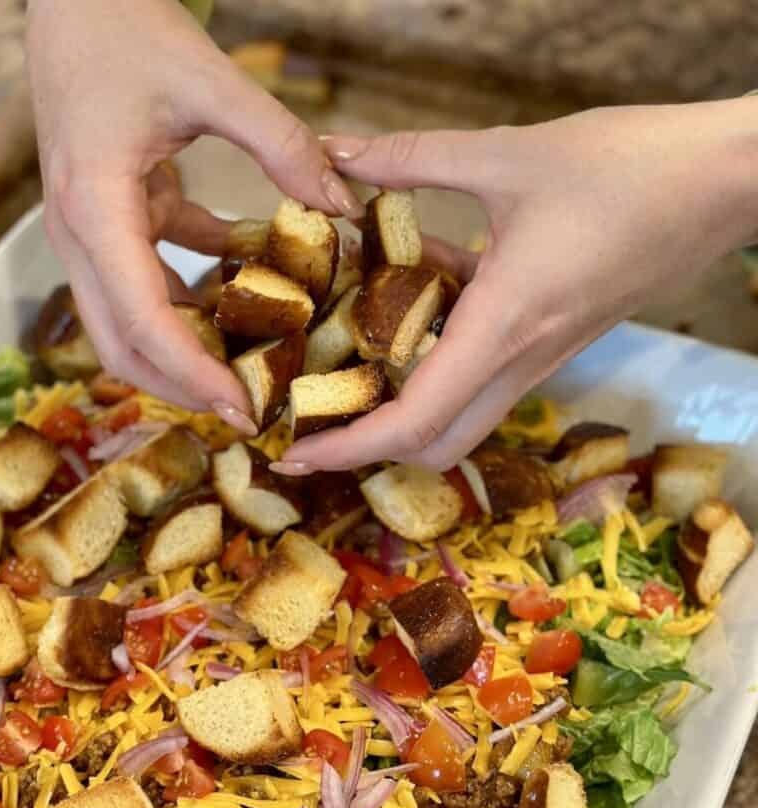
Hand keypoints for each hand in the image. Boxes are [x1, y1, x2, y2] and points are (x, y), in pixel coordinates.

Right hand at [26, 0, 363, 431]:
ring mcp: (88, 233)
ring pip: (129, 323)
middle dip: (180, 387)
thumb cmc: (127, 29)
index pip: (142, 319)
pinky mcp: (108, 221)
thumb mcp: (210, 81)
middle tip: (246, 414)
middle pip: (121, 344)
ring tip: (250, 371)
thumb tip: (343, 203)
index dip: (192, 373)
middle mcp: (79, 235)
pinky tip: (247, 294)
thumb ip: (280, 143)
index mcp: (95, 208)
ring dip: (185, 351)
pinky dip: (192, 298)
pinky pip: (148, 279)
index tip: (242, 410)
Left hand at [277, 98, 757, 472]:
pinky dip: (438, 363)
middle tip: (313, 424)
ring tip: (345, 374)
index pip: (413, 422)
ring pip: (462, 419)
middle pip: (437, 446)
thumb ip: (411, 158)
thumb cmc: (630, 166)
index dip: (347, 447)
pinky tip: (413, 304)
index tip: (292, 453)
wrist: (727, 180)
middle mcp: (521, 360)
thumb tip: (336, 155)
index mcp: (502, 328)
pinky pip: (486, 377)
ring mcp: (542, 358)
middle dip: (370, 450)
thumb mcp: (507, 155)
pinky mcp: (554, 341)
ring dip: (403, 413)